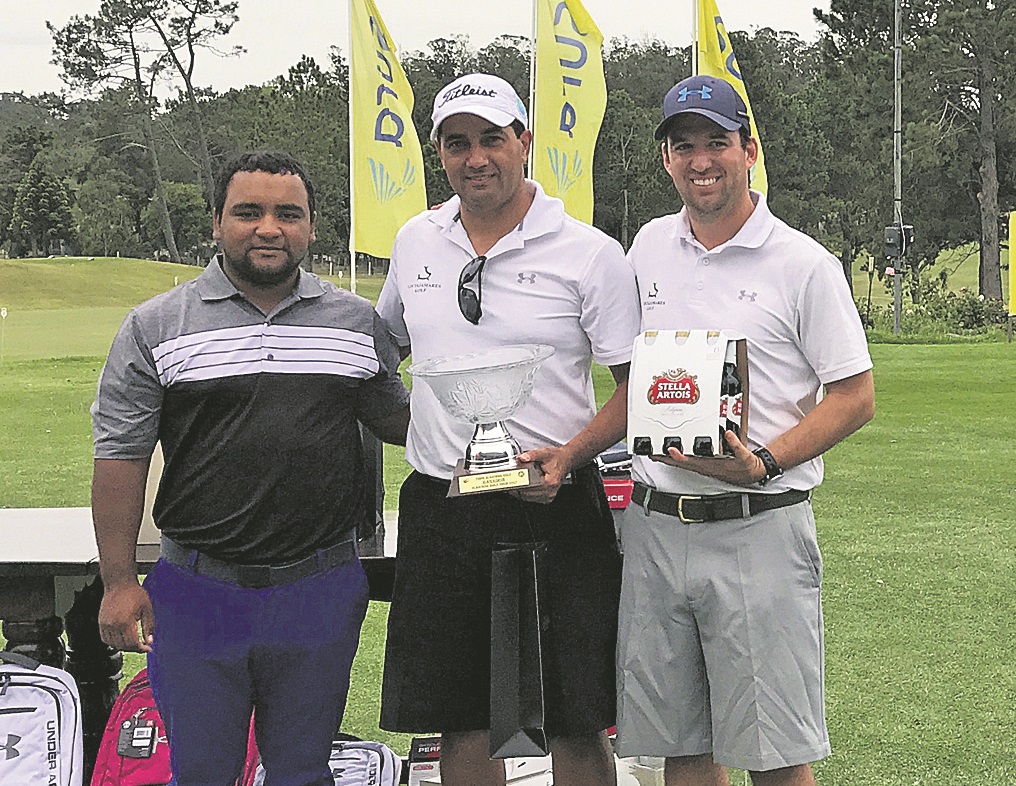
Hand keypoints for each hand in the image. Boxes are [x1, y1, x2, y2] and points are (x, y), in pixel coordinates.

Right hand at [98, 582, 154, 652]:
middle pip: (123, 646)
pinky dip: (113, 642)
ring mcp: (105, 624)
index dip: (141, 648)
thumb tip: (150, 640)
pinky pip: (105, 639)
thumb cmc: (134, 593)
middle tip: (142, 645)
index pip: (132, 643)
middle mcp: (113, 625)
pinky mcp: (101, 622)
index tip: (147, 648)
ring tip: (132, 642)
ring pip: (113, 644)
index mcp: (125, 622)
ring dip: (123, 646)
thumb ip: (148, 626)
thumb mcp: (147, 609)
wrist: (119, 583)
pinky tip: (121, 638)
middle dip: (134, 648)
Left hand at [513, 446, 571, 503]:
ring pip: (527, 498)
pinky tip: (524, 484)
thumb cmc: (557, 458)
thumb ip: (532, 455)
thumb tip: (521, 458)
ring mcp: (548, 496)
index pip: (529, 488)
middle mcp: (550, 492)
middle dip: (517, 486)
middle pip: (527, 495)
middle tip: (511, 478)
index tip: (511, 479)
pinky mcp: (546, 498)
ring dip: (520, 491)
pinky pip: (531, 498)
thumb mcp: (544, 453)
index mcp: (550, 482)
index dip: (518, 484)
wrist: (566, 460)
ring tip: (518, 480)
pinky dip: (525, 492)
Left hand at [652, 430, 766, 486]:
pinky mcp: (704, 465)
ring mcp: (702, 467)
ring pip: (681, 463)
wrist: (750, 474)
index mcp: (711, 465)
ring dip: (668, 459)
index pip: (691, 461)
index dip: (678, 456)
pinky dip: (677, 459)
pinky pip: (687, 462)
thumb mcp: (744, 456)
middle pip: (680, 463)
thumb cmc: (744, 466)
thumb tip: (728, 434)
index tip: (669, 450)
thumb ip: (736, 445)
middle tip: (652, 452)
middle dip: (665, 458)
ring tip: (657, 453)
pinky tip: (670, 455)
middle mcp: (704, 467)